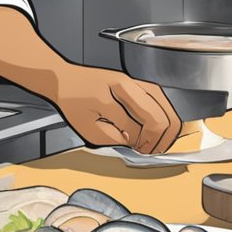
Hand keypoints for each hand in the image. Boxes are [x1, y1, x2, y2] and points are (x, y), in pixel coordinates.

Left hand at [45, 65, 180, 154]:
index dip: (141, 145)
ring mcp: (134, 81)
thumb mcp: (87, 129)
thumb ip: (114, 139)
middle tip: (150, 150)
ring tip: (155, 141)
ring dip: (165, 128)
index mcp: (108, 98)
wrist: (65, 79)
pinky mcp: (138, 82)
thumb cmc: (72, 101)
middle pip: (159, 117)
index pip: (137, 129)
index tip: (140, 151)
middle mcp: (126, 85)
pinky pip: (161, 99)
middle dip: (159, 139)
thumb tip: (136, 144)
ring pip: (166, 106)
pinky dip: (164, 115)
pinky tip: (157, 127)